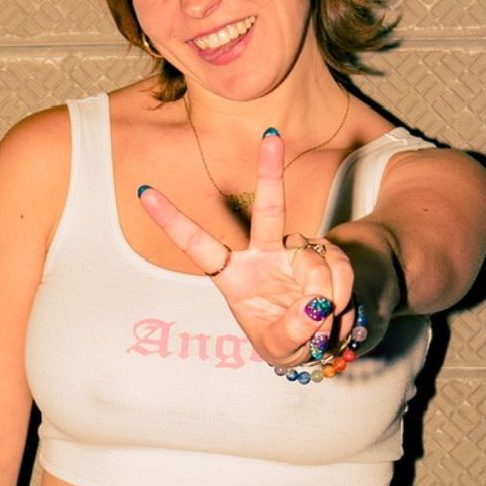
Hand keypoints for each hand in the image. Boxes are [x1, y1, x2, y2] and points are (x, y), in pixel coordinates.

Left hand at [137, 128, 358, 368]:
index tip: (144, 192)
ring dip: (325, 294)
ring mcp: (296, 251)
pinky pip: (338, 267)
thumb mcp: (278, 349)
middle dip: (271, 172)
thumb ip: (291, 331)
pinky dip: (342, 293)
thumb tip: (314, 306)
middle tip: (272, 136)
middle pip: (270, 209)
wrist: (319, 341)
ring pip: (315, 259)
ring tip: (322, 322)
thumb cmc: (283, 339)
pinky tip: (337, 310)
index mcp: (233, 275)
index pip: (198, 245)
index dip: (172, 220)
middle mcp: (263, 253)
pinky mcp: (326, 254)